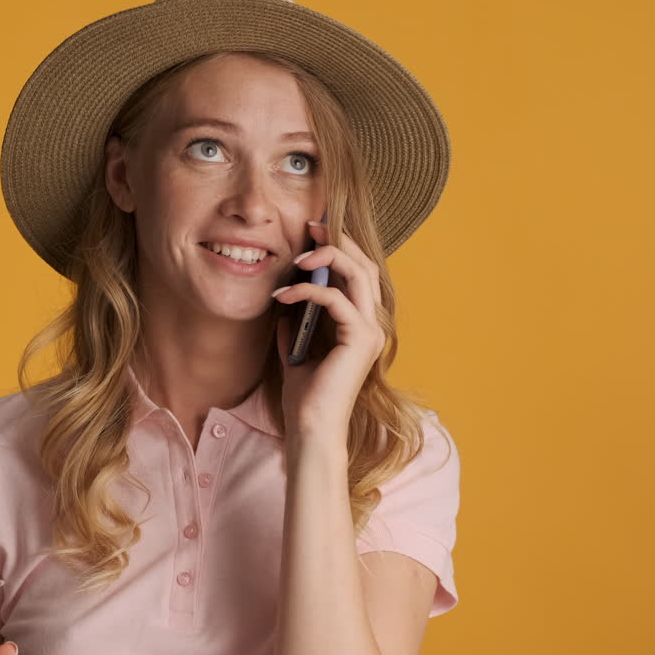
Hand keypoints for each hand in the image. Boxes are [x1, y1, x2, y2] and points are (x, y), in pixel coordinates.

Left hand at [272, 218, 385, 438]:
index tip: (310, 233)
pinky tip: (282, 296)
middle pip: (365, 265)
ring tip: (297, 255)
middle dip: (337, 240)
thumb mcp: (296, 351)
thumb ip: (296, 326)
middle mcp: (372, 325)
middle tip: (309, 226)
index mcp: (361, 326)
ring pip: (359, 273)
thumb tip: (285, 303)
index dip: (338, 248)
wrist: (311, 429)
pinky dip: (307, 291)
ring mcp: (370, 331)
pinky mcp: (359, 339)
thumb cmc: (305, 398)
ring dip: (328, 256)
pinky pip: (335, 299)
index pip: (358, 275)